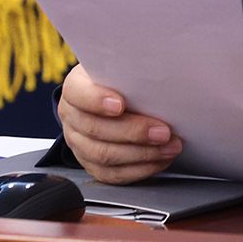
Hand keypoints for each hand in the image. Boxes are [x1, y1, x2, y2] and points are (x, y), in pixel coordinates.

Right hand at [58, 64, 181, 183]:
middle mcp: (72, 117)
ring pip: (104, 155)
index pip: (77, 93)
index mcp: (75, 88)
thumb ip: (134, 70)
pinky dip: (139, 169)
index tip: (121, 104)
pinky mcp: (91, 164)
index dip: (97, 100)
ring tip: (170, 147)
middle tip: (163, 132)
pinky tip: (161, 160)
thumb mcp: (122, 67)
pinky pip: (112, 174)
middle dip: (133, 132)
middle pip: (95, 129)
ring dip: (142, 154)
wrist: (110, 97)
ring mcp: (79, 143)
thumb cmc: (120, 79)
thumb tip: (165, 72)